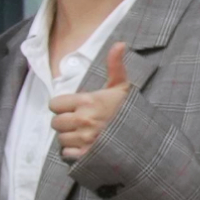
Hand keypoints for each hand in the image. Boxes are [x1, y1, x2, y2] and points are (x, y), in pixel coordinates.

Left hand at [51, 43, 129, 162]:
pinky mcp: (86, 155)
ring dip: (69, 137)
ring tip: (85, 133)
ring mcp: (85, 139)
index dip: (62, 106)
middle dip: (65, 122)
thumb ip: (115, 66)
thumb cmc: (130, 110)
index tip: (74, 107)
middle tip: (80, 121)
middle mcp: (83, 120)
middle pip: (55, 123)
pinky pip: (67, 153)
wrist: (145, 138)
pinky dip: (74, 152)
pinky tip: (86, 146)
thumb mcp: (122, 87)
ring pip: (61, 138)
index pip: (54, 104)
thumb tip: (119, 43)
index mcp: (88, 102)